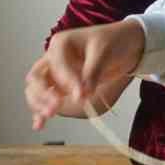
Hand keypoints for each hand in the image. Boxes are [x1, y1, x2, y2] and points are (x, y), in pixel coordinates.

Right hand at [26, 21, 145, 128]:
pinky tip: (40, 123)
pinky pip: (48, 99)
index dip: (68, 81)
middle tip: (55, 106)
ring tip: (49, 114)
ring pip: (37, 90)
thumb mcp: (103, 52)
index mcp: (61, 43)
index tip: (80, 94)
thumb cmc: (114, 40)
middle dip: (43, 93)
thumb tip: (82, 94)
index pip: (57, 65)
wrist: (128, 44)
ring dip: (40, 103)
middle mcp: (54, 58)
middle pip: (37, 78)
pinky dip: (42, 110)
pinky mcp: (63, 87)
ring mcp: (57, 74)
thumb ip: (91, 73)